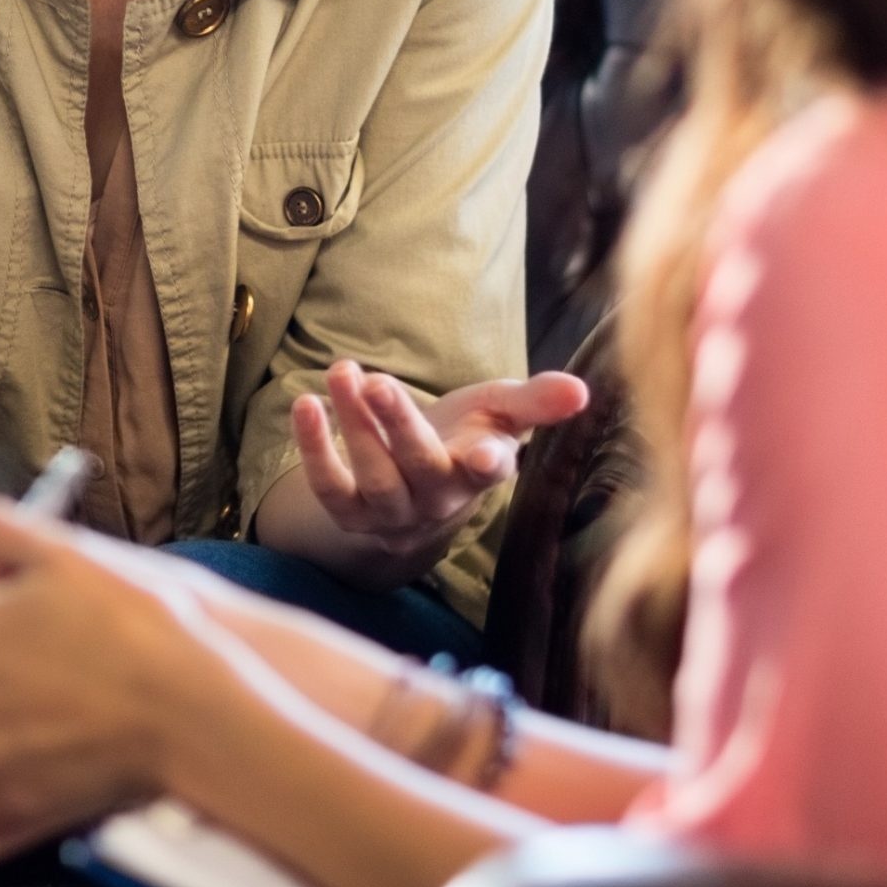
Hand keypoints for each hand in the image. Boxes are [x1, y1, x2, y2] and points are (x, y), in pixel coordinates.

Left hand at [290, 362, 588, 563]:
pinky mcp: (350, 513)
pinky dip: (313, 450)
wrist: (417, 491)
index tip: (486, 452)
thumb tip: (582, 389)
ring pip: (374, 478)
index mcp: (479, 475)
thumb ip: (536, 401)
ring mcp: (391, 512)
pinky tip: (304, 405)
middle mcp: (436, 501)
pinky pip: (330, 489)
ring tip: (341, 372)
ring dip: (353, 427)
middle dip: (399, 425)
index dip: (488, 463)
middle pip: (419, 468)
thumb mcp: (500, 413)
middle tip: (377, 381)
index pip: (490, 474)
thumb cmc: (465, 439)